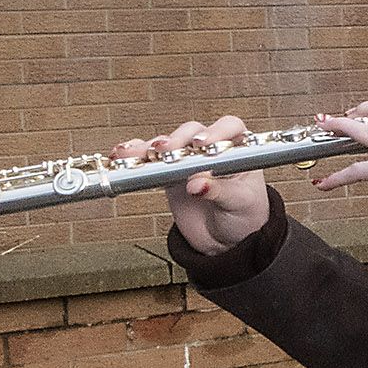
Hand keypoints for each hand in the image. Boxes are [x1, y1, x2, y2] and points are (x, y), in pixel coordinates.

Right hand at [117, 116, 271, 252]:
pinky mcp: (168, 174)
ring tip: (135, 153)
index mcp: (239, 150)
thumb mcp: (240, 203)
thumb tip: (198, 184)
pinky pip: (149, 161)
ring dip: (150, 147)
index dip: (216, 131)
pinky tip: (122, 155)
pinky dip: (135, 157)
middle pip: (192, 133)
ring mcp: (187, 160)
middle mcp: (211, 150)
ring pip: (167, 145)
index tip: (202, 143)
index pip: (230, 129)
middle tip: (166, 150)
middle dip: (178, 139)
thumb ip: (220, 191)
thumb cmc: (245, 215)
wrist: (227, 238)